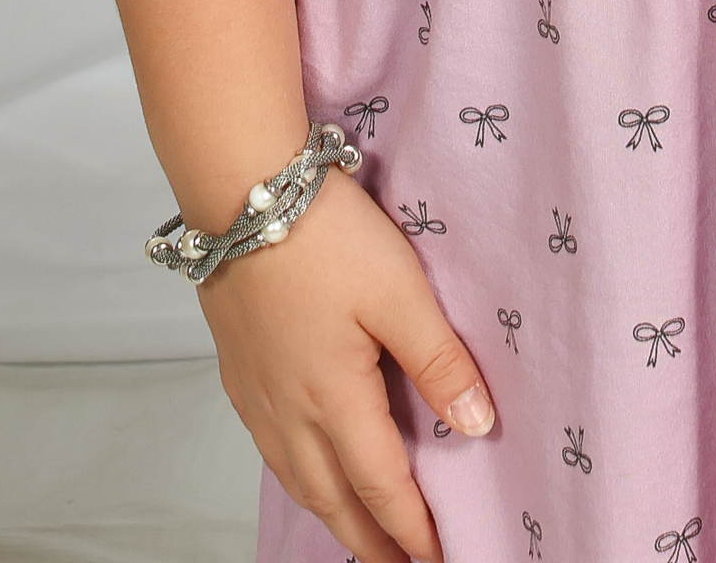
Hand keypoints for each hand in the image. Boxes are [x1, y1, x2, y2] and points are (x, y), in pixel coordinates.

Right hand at [199, 163, 495, 561]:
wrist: (240, 189)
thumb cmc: (323, 233)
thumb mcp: (398, 289)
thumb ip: (437, 359)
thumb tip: (476, 424)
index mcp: (332, 397)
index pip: (381, 486)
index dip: (412, 529)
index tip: (439, 557)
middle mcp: (288, 411)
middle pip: (333, 500)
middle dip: (371, 542)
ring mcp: (257, 395)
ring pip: (297, 480)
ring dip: (333, 515)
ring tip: (361, 534)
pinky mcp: (239, 372)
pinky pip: (272, 450)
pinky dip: (299, 478)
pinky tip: (309, 468)